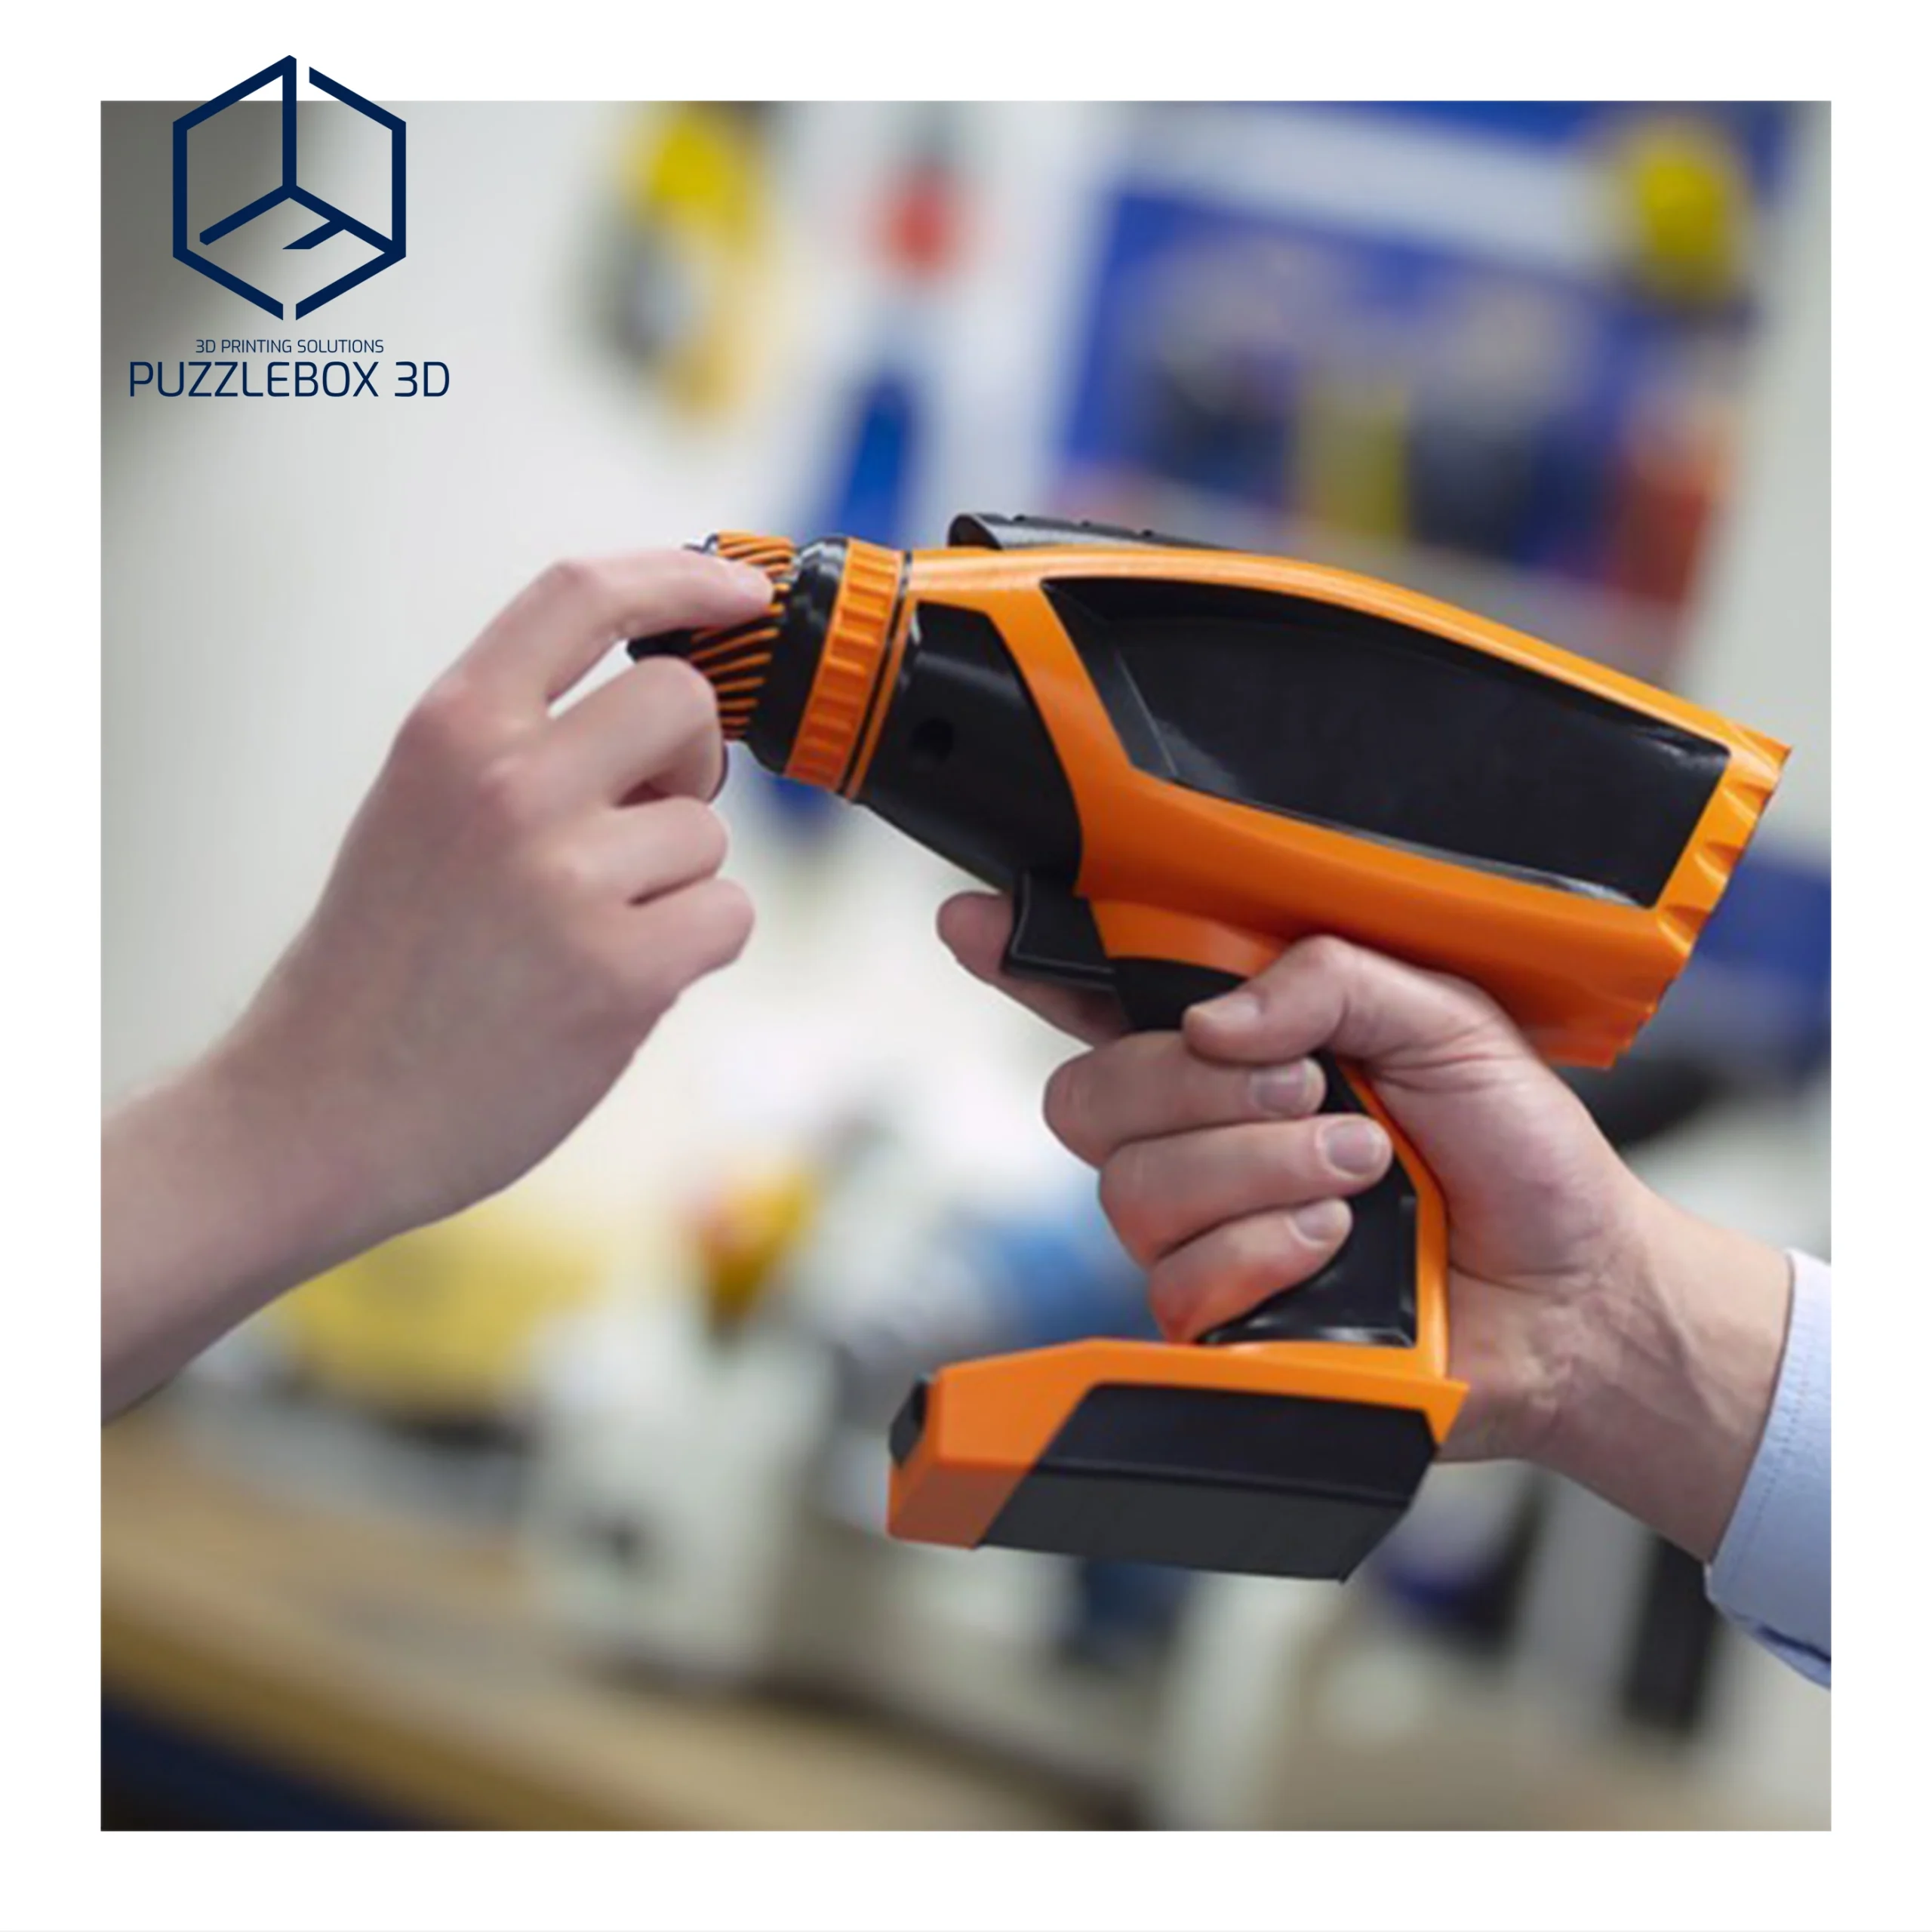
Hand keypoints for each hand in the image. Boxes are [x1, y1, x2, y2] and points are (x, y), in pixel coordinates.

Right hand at [104, 550, 769, 1412]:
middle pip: (683, 703)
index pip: (580, 594)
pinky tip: (614, 984)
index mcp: (449, 730)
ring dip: (674, 884)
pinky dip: (693, 950)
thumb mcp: (417, 810)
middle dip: (691, 762)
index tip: (738, 593)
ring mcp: (566, 878)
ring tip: (584, 936)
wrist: (316, 1112)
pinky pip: (727, 916)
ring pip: (707, 832)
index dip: (681, 578)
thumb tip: (663, 710)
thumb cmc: (381, 968)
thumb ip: (519, 745)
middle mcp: (507, 785)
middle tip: (642, 822)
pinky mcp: (619, 972)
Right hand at [938, 892, 1791, 1557]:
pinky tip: (1334, 1244)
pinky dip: (1263, 1250)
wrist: (1575, 1287)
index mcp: (1239, 1047)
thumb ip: (1330, 980)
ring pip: (1130, 1187)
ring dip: (1255, 1166)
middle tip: (1311, 1088)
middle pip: (1087, 1094)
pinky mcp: (1219, 1319)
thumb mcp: (1447, 1019)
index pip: (1101, 996)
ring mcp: (1199, 1231)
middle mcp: (1198, 1135)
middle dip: (1195, 1086)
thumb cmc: (1515, 1147)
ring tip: (1358, 1169)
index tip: (973, 922)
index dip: (1025, 960)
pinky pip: (1177, 1278)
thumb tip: (1209, 1024)